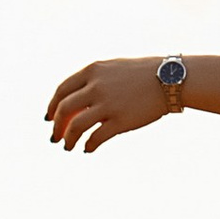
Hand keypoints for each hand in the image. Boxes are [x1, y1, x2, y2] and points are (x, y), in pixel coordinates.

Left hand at [46, 58, 171, 153]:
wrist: (170, 79)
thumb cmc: (142, 74)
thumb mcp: (113, 69)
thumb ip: (93, 81)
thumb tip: (73, 101)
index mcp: (93, 71)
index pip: (62, 90)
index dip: (52, 106)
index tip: (49, 118)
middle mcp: (97, 86)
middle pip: (64, 109)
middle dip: (56, 126)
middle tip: (55, 137)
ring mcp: (108, 104)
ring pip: (76, 127)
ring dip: (68, 139)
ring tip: (67, 147)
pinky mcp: (121, 121)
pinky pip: (96, 138)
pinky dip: (88, 145)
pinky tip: (88, 149)